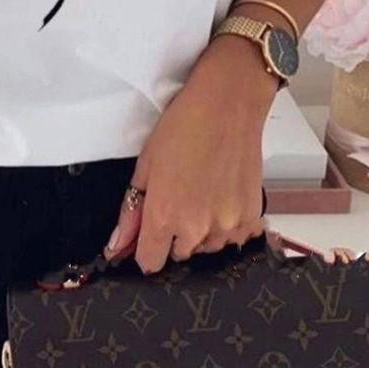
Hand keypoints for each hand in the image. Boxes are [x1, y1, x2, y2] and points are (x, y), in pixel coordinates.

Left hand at [103, 74, 267, 273]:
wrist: (228, 106)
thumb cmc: (183, 127)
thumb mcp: (146, 164)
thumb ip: (131, 210)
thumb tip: (118, 244)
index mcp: (164, 215)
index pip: (150, 263)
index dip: (146, 248)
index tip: (149, 234)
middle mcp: (196, 229)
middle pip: (179, 253)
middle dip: (175, 233)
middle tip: (180, 196)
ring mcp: (227, 226)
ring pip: (208, 246)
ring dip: (203, 230)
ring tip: (203, 191)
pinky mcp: (251, 218)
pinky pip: (234, 237)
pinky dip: (227, 223)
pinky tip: (222, 193)